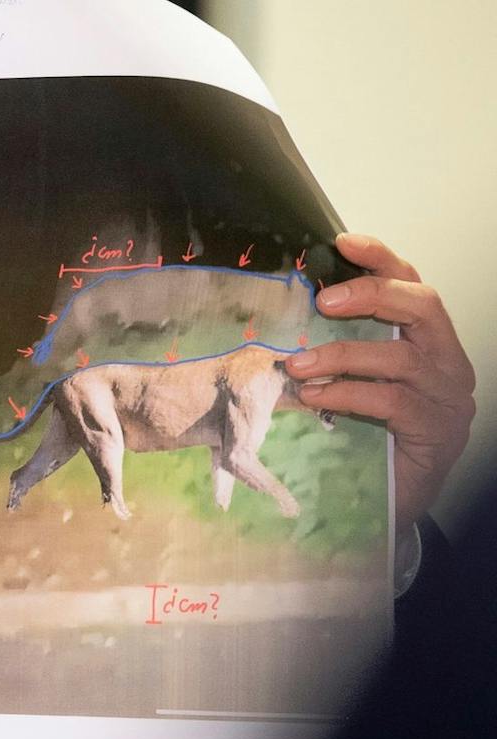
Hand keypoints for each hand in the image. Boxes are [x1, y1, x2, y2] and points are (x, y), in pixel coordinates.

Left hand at [286, 233, 475, 533]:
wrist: (393, 498)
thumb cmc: (371, 428)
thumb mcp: (356, 376)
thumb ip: (342, 341)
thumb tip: (288, 305)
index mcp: (429, 340)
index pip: (413, 284)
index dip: (381, 258)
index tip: (343, 240)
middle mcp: (448, 362)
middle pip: (423, 307)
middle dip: (372, 294)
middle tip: (322, 301)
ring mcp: (449, 398)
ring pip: (400, 357)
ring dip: (342, 354)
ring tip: (297, 365)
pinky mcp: (438, 432)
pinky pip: (392, 401)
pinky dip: (348, 393)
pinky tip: (315, 397)